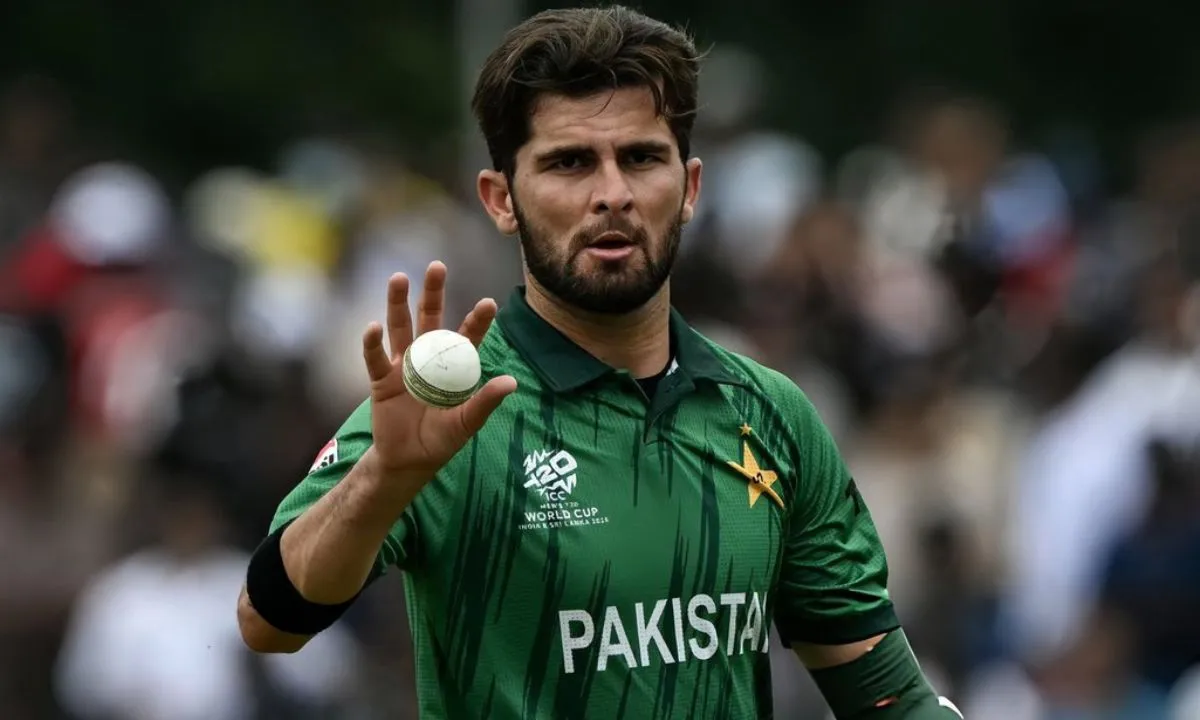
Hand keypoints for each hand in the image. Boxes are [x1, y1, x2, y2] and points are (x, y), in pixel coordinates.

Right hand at [361, 261, 516, 483]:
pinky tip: (372, 327)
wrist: (408, 460)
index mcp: (453, 366)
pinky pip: (375, 358)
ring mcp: (403, 366)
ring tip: (398, 278)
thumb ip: (485, 402)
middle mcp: (428, 358)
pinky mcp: (381, 380)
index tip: (489, 303)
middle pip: (429, 318)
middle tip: (437, 266)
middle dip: (433, 293)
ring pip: (400, 328)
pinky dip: (372, 343)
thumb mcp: (466, 423)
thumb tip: (511, 382)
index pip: (467, 337)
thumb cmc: (442, 439)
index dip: (477, 320)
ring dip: (398, 304)